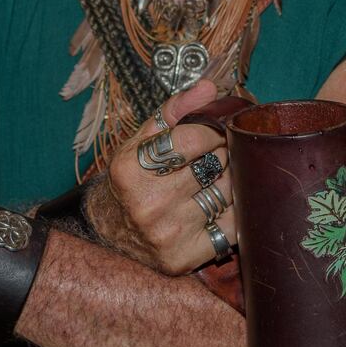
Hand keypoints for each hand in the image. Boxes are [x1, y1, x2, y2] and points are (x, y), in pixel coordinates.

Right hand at [86, 80, 236, 274]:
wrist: (111, 230)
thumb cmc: (132, 179)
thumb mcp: (142, 139)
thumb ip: (175, 110)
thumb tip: (209, 88)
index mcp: (131, 168)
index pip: (192, 139)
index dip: (213, 132)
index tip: (216, 132)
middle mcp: (147, 203)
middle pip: (214, 166)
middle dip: (224, 155)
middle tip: (220, 155)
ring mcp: (166, 233)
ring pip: (227, 194)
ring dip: (232, 182)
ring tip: (219, 179)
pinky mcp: (183, 258)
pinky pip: (231, 227)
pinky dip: (234, 213)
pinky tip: (222, 206)